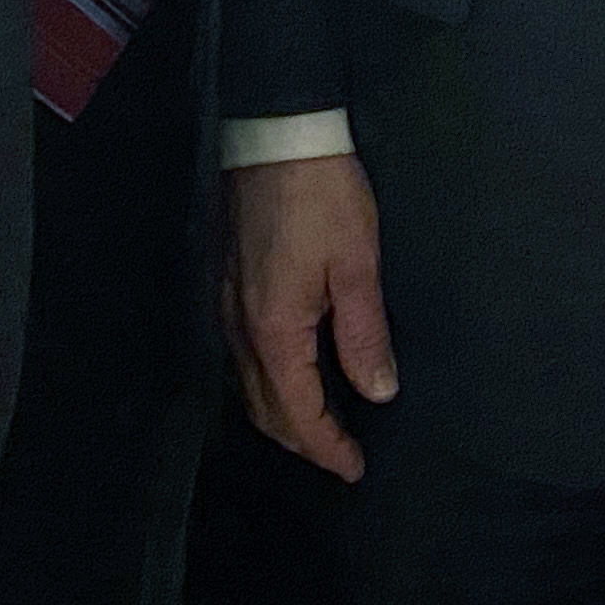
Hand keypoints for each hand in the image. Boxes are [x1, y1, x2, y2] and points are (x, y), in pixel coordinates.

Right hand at [226, 153, 397, 482]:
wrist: (276, 135)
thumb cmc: (323, 197)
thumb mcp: (357, 265)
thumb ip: (364, 335)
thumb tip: (378, 394)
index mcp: (274, 331)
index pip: (298, 413)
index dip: (327, 447)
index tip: (356, 470)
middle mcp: (239, 329)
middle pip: (265, 409)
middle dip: (303, 441)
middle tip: (342, 456)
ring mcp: (226, 307)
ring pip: (248, 385)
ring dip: (284, 414)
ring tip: (324, 425)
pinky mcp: (227, 286)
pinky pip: (243, 357)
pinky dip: (270, 382)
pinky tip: (296, 375)